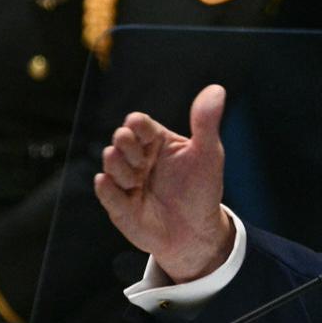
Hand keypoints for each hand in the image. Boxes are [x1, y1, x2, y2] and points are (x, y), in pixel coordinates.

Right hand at [94, 84, 233, 282]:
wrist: (196, 233)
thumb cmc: (202, 190)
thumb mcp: (209, 154)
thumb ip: (206, 123)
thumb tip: (216, 89)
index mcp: (157, 142)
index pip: (139, 124)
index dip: (136, 124)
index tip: (138, 126)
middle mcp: (138, 159)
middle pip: (121, 140)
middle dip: (125, 144)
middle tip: (139, 158)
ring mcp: (127, 181)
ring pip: (110, 163)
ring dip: (119, 167)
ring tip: (135, 178)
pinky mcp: (119, 205)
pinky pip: (105, 192)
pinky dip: (106, 187)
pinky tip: (110, 183)